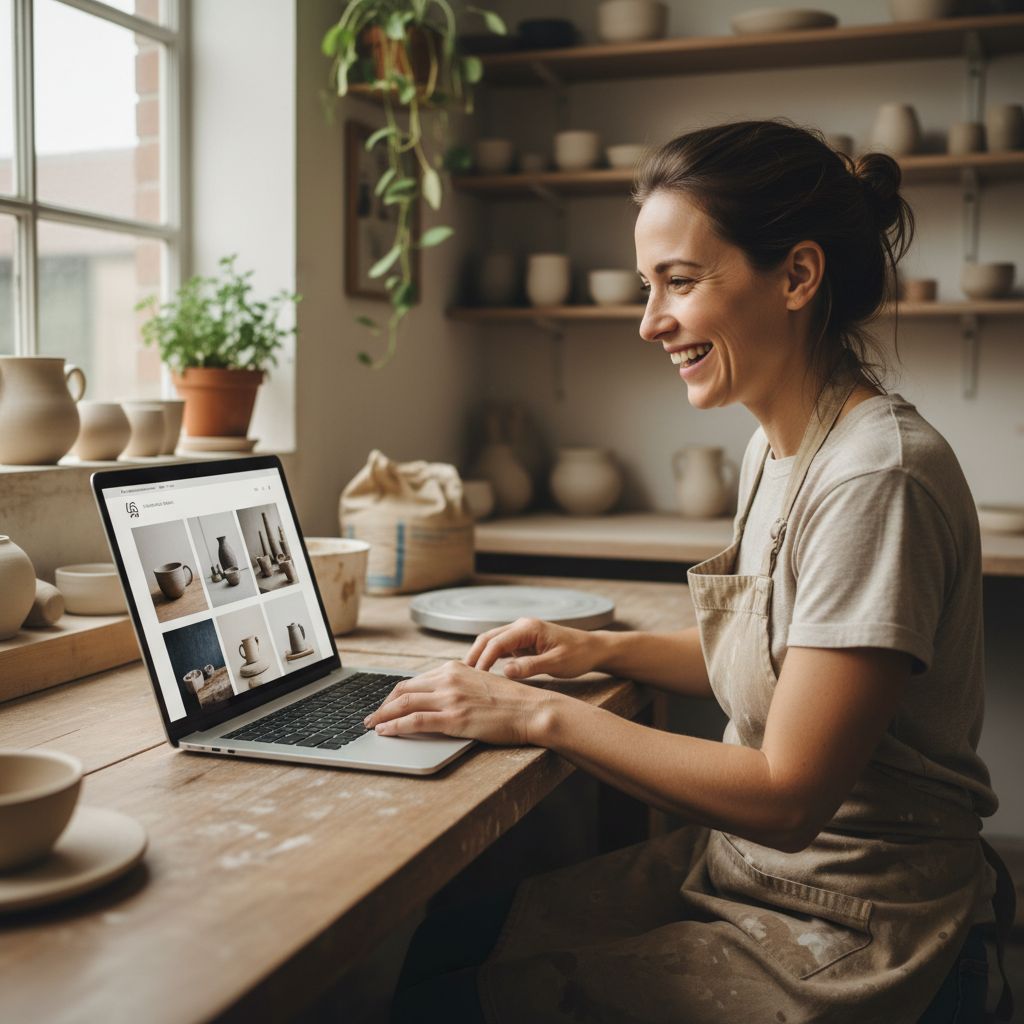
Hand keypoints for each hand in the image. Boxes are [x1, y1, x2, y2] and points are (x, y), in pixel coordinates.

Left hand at [364, 661, 555, 745]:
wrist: (532, 709)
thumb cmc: (511, 702)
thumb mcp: (480, 683)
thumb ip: (459, 686)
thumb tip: (439, 698)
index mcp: (454, 668)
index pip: (415, 680)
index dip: (395, 694)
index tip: (387, 704)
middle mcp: (448, 679)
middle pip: (403, 689)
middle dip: (383, 704)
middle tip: (373, 717)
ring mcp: (450, 698)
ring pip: (403, 704)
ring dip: (383, 716)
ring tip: (372, 726)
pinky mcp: (454, 718)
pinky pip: (414, 721)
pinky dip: (395, 726)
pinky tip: (386, 732)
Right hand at [464, 617, 605, 680]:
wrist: (592, 649)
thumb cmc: (578, 654)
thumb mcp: (556, 663)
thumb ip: (531, 666)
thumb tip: (505, 672)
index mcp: (528, 628)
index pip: (496, 642)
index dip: (483, 660)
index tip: (475, 677)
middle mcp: (521, 626)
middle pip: (488, 638)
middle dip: (474, 656)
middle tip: (462, 677)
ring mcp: (521, 633)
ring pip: (491, 642)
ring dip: (479, 657)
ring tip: (468, 677)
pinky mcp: (522, 642)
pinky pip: (500, 649)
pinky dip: (489, 659)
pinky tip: (483, 674)